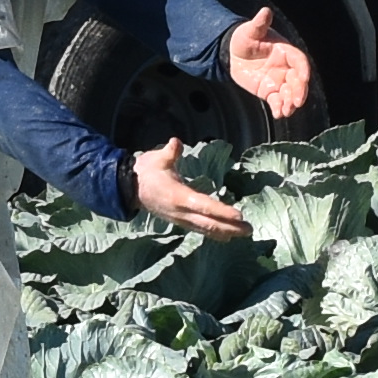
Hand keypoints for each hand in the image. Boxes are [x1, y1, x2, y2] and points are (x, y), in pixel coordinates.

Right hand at [131, 142, 247, 235]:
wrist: (129, 188)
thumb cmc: (146, 172)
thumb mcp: (157, 159)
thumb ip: (169, 152)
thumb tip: (176, 142)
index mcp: (177, 196)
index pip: (203, 205)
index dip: (221, 212)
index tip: (239, 216)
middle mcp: (181, 212)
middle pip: (208, 223)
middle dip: (229, 227)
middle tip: (249, 229)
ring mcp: (180, 219)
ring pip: (205, 229)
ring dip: (225, 232)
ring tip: (243, 233)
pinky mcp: (180, 221)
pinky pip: (200, 229)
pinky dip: (214, 232)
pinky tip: (226, 234)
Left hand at [220, 13, 315, 120]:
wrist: (232, 54)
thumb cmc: (244, 39)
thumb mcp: (250, 31)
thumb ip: (259, 24)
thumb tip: (265, 11)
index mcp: (285, 51)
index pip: (299, 60)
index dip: (303, 69)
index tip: (303, 78)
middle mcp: (285, 67)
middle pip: (298, 80)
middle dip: (299, 91)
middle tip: (296, 101)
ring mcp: (279, 80)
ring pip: (290, 93)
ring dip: (291, 102)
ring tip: (287, 110)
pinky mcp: (270, 91)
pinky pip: (278, 101)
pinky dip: (280, 108)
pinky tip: (279, 114)